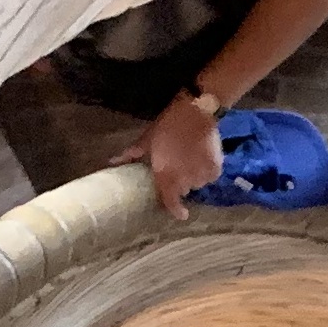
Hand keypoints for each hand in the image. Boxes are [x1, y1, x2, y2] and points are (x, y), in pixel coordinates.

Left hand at [111, 92, 223, 217]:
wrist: (196, 112)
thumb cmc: (168, 125)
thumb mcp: (148, 139)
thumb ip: (132, 154)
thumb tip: (111, 162)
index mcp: (166, 176)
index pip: (171, 202)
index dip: (176, 210)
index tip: (181, 214)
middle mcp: (185, 180)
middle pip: (183, 189)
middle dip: (180, 182)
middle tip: (179, 166)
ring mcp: (201, 176)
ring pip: (197, 183)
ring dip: (194, 176)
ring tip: (191, 160)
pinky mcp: (215, 168)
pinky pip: (210, 176)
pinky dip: (207, 171)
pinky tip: (203, 159)